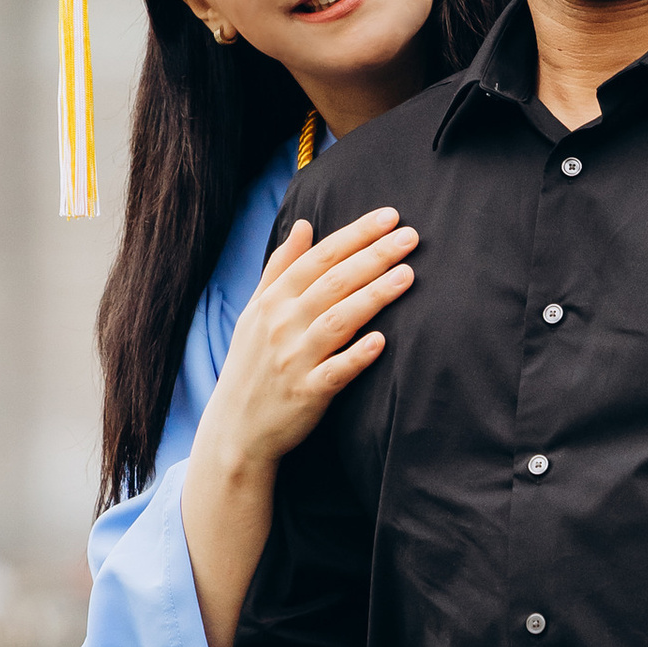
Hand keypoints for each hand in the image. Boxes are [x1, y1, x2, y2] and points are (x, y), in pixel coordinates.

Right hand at [183, 208, 416, 646]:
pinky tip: (382, 340)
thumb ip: (280, 268)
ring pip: (338, 320)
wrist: (236, 429)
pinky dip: (357, 355)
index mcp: (272, 300)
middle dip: (373, 256)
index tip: (390, 216)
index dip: (354, 235)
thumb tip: (304, 225)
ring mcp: (293, 359)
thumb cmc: (252, 365)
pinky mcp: (306, 394)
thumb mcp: (256, 312)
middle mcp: (281, 324)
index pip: (318, 258)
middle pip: (333, 282)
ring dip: (373, 296)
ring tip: (408, 276)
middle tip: (411, 236)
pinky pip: (335, 371)